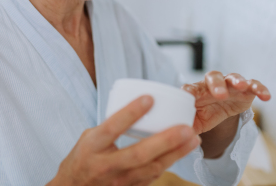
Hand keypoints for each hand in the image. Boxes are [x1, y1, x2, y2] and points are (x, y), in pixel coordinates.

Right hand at [49, 96, 200, 185]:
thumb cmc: (82, 159)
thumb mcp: (89, 138)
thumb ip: (111, 126)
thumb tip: (138, 107)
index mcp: (92, 147)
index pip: (112, 128)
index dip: (130, 113)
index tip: (149, 98)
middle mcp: (106, 166)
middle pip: (139, 154)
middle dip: (166, 141)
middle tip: (187, 128)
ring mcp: (118, 181)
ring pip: (151, 169)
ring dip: (175, 154)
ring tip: (193, 140)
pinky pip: (152, 177)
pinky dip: (168, 163)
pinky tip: (181, 152)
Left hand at [183, 71, 269, 134]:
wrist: (218, 110)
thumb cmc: (203, 113)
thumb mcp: (195, 123)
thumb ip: (187, 126)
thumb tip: (182, 135)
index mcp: (197, 92)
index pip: (191, 89)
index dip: (190, 91)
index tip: (188, 95)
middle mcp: (213, 85)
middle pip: (213, 77)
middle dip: (216, 84)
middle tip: (220, 94)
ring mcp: (230, 85)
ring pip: (233, 77)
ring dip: (237, 80)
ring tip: (242, 86)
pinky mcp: (245, 90)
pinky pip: (253, 85)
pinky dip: (259, 88)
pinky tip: (266, 96)